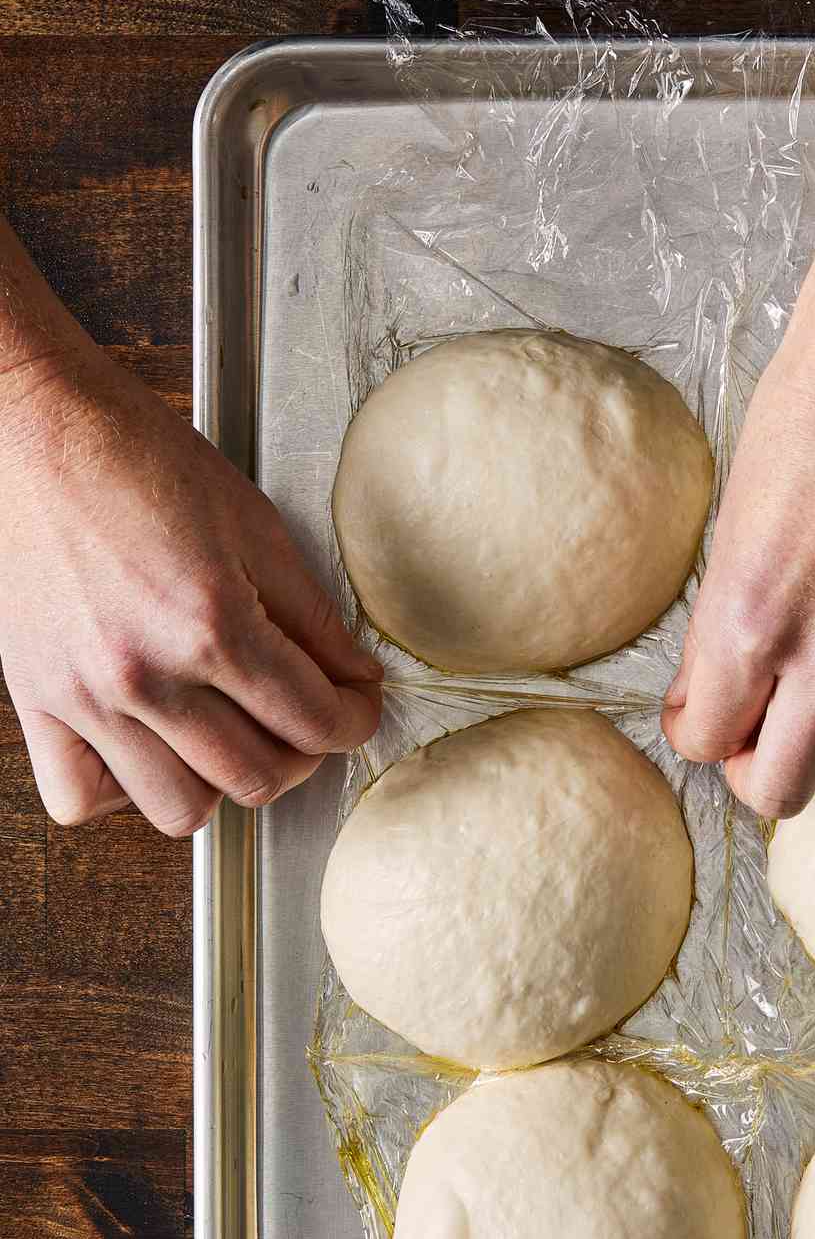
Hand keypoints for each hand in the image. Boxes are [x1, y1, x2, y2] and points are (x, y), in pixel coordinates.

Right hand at [0, 351, 382, 836]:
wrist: (36, 430)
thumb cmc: (141, 462)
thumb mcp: (257, 527)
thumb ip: (314, 617)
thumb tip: (356, 677)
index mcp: (211, 626)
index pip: (314, 722)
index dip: (355, 721)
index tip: (357, 706)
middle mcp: (145, 676)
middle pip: (257, 779)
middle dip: (304, 756)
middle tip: (307, 720)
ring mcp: (84, 697)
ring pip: (179, 809)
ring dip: (223, 783)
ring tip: (237, 738)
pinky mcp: (34, 701)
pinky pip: (80, 797)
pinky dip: (125, 790)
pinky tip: (154, 749)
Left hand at [662, 304, 814, 817]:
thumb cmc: (793, 429)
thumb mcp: (725, 536)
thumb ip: (712, 637)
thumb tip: (700, 706)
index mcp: (745, 623)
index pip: (703, 746)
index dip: (695, 733)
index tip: (704, 707)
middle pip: (780, 792)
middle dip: (755, 769)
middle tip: (759, 725)